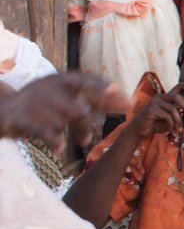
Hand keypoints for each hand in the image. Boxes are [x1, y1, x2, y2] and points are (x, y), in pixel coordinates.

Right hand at [0, 74, 125, 152]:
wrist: (3, 110)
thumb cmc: (41, 103)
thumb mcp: (65, 95)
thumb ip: (92, 98)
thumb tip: (126, 100)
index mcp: (61, 81)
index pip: (85, 81)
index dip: (102, 87)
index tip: (120, 93)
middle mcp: (50, 89)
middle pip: (79, 106)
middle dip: (92, 118)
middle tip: (101, 127)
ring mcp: (36, 104)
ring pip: (65, 120)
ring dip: (78, 132)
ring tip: (82, 141)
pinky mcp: (22, 119)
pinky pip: (43, 132)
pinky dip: (53, 140)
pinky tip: (59, 148)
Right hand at [131, 81, 183, 139]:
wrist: (141, 130)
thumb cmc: (158, 124)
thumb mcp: (174, 122)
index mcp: (167, 98)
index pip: (179, 87)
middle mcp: (161, 97)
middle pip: (177, 97)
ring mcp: (155, 102)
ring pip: (172, 109)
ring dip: (178, 121)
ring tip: (179, 129)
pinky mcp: (151, 109)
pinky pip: (166, 116)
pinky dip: (171, 124)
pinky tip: (171, 130)